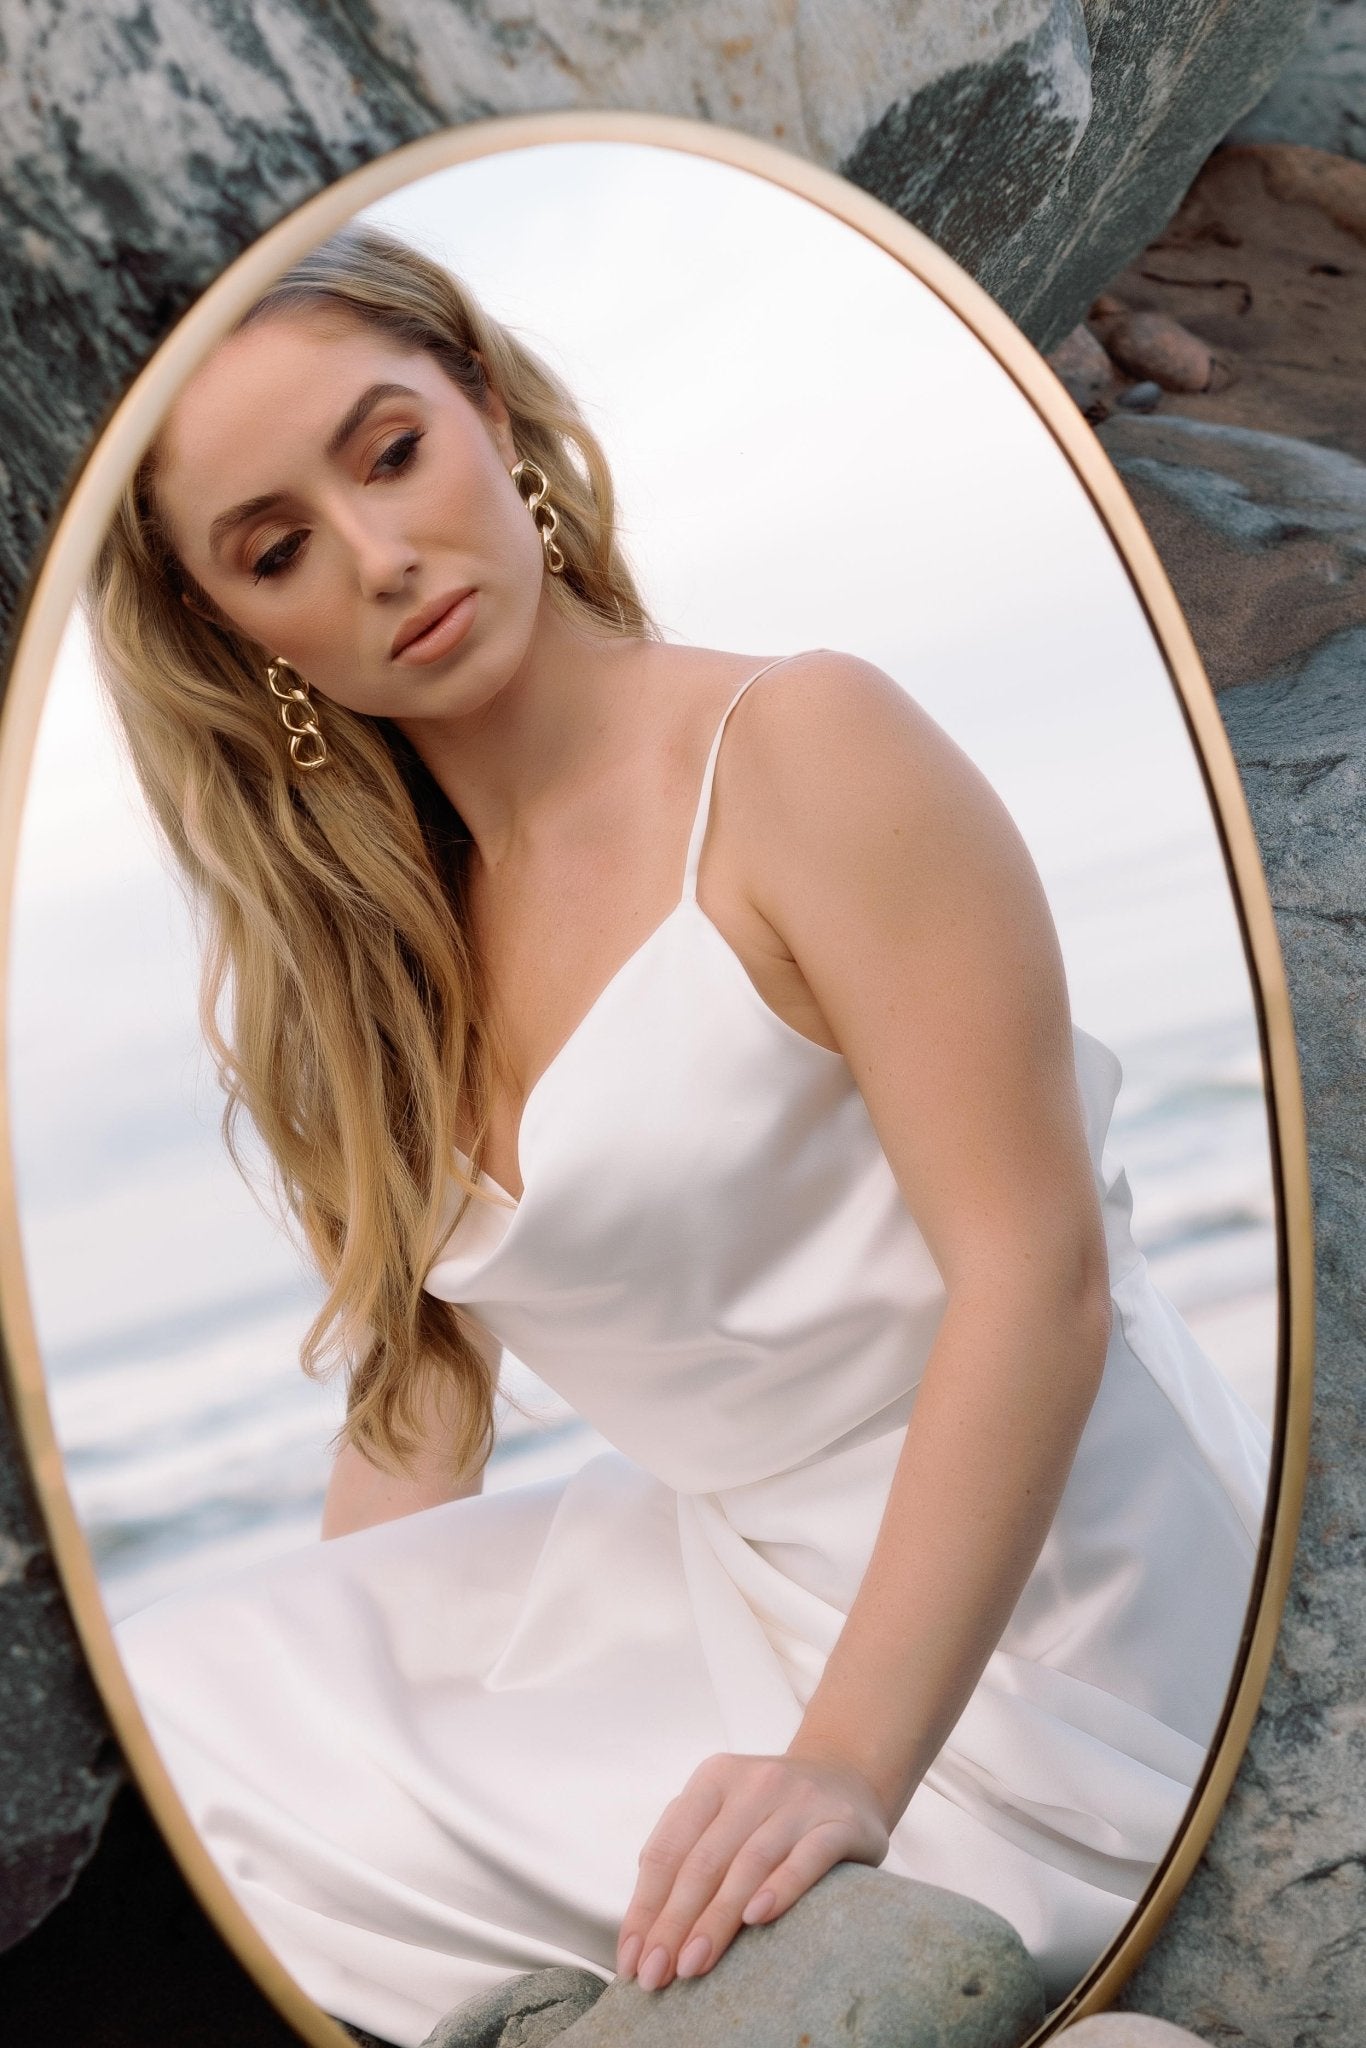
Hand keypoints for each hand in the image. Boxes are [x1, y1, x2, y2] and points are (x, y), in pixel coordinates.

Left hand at [615, 1750, 890, 1991]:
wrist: (848, 1778)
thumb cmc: (770, 1812)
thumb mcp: (723, 1814)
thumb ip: (684, 1853)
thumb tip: (641, 1927)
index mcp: (712, 1780)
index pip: (667, 1849)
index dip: (646, 1907)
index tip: (632, 1960)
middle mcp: (753, 1784)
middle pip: (703, 1861)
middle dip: (674, 1923)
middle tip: (656, 1975)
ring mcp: (798, 1800)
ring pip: (749, 1863)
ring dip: (717, 1919)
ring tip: (693, 1963)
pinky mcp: (839, 1822)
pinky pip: (808, 1857)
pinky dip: (781, 1887)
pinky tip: (758, 1917)